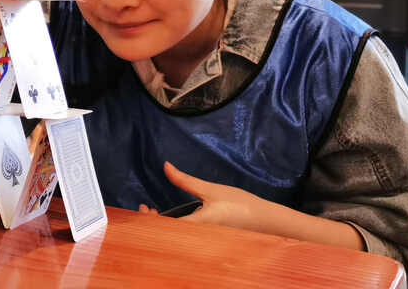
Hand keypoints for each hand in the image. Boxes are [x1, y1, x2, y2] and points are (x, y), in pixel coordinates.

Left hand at [139, 161, 268, 229]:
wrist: (264, 220)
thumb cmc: (239, 204)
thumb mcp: (209, 189)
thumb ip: (185, 180)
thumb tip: (165, 166)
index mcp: (197, 225)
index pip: (164, 228)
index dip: (148, 220)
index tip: (144, 207)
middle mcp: (198, 237)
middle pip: (166, 235)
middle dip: (152, 223)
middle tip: (145, 208)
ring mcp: (202, 241)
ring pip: (175, 237)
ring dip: (162, 225)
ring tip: (153, 212)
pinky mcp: (207, 239)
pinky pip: (185, 236)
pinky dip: (173, 228)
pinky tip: (172, 220)